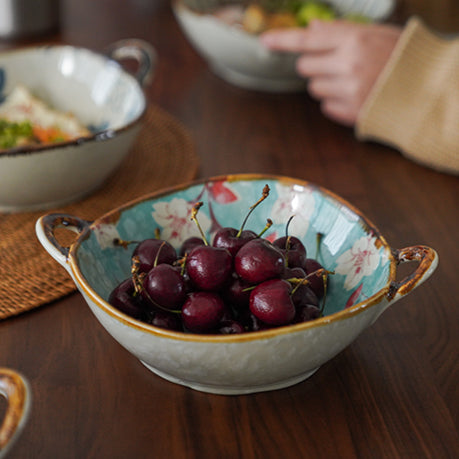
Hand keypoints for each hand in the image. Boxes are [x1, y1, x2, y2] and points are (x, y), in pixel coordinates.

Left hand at [260, 20, 401, 125]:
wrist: (425, 89)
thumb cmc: (401, 58)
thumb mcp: (376, 34)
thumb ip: (342, 32)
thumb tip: (314, 29)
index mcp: (354, 39)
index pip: (307, 39)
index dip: (283, 40)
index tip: (265, 41)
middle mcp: (348, 64)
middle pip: (304, 67)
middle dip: (313, 65)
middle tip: (333, 64)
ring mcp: (348, 90)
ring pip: (313, 88)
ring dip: (325, 85)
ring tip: (350, 81)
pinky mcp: (350, 112)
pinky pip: (326, 107)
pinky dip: (334, 102)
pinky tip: (354, 96)